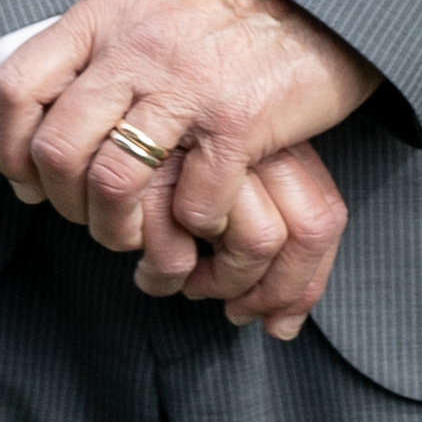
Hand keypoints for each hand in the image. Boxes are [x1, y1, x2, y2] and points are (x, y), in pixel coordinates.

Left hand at [0, 0, 378, 312]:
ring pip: (112, 182)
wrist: (320, 3)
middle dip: (65, 204)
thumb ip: (94, 51)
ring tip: (139, 236)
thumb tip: (37, 114)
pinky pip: (190, 201)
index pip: (17, 88)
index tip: (30, 180)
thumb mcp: (145, 10)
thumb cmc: (227, 18)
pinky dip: (190, 224)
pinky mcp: (237, 121)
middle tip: (90, 217)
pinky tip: (201, 215)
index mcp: (105, 17)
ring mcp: (187, 84)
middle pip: (59, 148)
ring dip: (119, 228)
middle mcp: (137, 47)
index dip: (9, 148)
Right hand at [155, 141, 346, 338]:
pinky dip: (168, 272)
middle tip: (235, 311)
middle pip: (310, 228)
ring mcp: (211, 152)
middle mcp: (254, 143)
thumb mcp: (224, 188)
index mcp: (277, 143)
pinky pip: (187, 245)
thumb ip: (259, 235)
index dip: (306, 283)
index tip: (278, 323)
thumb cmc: (166, 162)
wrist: (97, 93)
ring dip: (222, 284)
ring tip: (185, 283)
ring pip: (258, 240)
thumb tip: (282, 328)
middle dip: (276, 291)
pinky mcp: (156, 167)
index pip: (324, 218)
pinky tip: (145, 267)